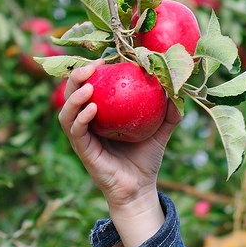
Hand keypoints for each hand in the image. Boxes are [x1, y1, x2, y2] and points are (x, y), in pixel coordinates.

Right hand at [58, 61, 181, 208]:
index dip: (92, 71)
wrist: (141, 188)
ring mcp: (83, 138)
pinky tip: (92, 108)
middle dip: (75, 77)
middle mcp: (87, 124)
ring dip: (73, 96)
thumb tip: (179, 88)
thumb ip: (170, 112)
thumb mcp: (161, 131)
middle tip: (91, 65)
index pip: (90, 86)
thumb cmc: (147, 158)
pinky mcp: (83, 151)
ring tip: (88, 84)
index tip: (105, 58)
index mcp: (101, 115)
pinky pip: (76, 131)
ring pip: (66, 112)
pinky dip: (81, 118)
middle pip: (71, 94)